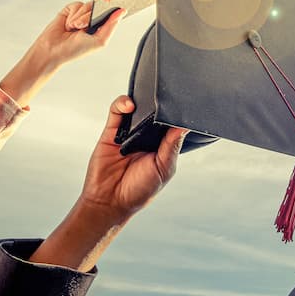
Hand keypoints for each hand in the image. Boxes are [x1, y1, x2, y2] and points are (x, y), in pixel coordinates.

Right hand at [0, 2, 124, 106]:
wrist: (52, 50)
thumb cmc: (75, 50)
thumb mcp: (99, 40)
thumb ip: (111, 26)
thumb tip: (122, 12)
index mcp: (102, 27)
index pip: (112, 13)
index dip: (112, 8)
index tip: (112, 4)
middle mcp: (93, 20)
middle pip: (99, 7)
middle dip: (90, 16)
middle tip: (82, 27)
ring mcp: (81, 14)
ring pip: (88, 5)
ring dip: (80, 17)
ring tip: (73, 27)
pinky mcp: (70, 10)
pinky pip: (76, 4)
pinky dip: (72, 14)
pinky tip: (68, 24)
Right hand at [30, 96, 186, 271]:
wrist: (110, 202)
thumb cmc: (140, 190)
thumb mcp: (163, 168)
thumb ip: (172, 146)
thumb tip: (184, 125)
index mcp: (162, 144)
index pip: (171, 122)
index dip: (177, 112)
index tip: (184, 101)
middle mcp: (146, 136)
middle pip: (154, 111)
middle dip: (160, 101)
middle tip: (167, 93)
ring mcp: (128, 132)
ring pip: (136, 106)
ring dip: (142, 98)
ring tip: (149, 98)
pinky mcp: (111, 132)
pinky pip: (116, 112)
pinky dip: (122, 103)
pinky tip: (130, 105)